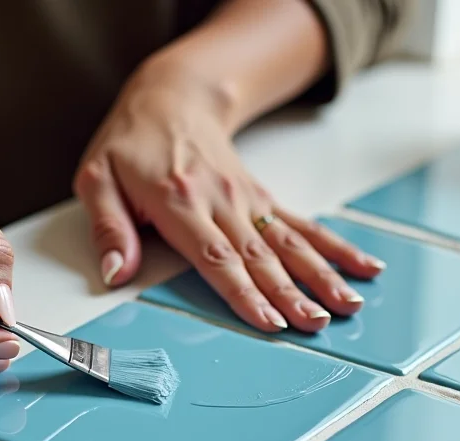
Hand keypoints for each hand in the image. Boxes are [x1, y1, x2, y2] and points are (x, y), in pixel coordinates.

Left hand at [74, 63, 385, 333]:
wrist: (172, 98)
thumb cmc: (130, 144)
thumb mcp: (97, 178)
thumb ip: (108, 227)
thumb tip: (117, 272)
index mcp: (178, 201)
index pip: (215, 256)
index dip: (244, 291)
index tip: (268, 321)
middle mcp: (220, 201)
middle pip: (260, 255)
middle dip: (291, 293)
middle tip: (316, 323)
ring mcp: (248, 200)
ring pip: (289, 242)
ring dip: (321, 274)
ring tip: (348, 303)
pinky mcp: (263, 199)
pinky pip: (303, 224)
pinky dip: (334, 247)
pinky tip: (362, 266)